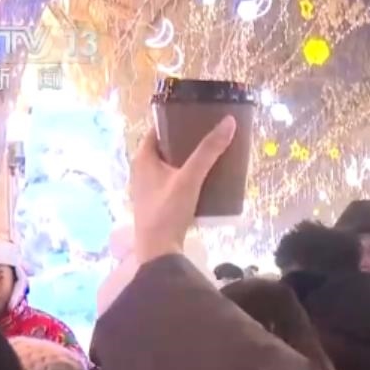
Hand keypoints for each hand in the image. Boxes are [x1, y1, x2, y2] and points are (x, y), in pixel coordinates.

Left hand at [129, 117, 235, 263]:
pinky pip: (172, 182)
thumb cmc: (168, 211)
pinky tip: (204, 182)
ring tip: (212, 158)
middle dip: (187, 142)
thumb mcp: (190, 178)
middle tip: (211, 137)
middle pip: (166, 148)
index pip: (158, 129)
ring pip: (170, 166)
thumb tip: (228, 122)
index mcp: (143, 158)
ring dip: (188, 161)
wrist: (159, 251)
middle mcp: (141, 170)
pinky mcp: (156, 203)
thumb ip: (208, 151)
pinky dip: (186, 177)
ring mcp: (147, 188)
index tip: (198, 117)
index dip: (176, 121)